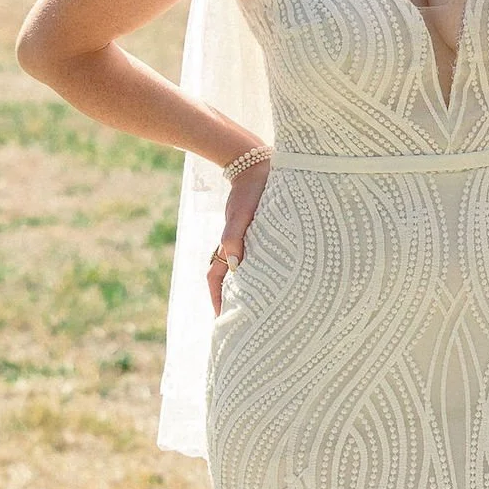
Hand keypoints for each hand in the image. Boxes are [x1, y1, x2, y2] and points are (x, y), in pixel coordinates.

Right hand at [207, 155, 270, 315]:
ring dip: (245, 289)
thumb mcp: (242, 213)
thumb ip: (234, 236)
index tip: (221, 320)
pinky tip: (271, 282)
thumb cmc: (251, 190)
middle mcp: (236, 246)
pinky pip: (255, 259)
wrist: (257, 165)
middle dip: (231, 300)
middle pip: (229, 279)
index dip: (218, 299)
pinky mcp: (260, 233)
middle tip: (240, 323)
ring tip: (257, 310)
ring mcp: (248, 240)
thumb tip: (234, 264)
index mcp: (229, 244)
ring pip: (242, 271)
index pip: (217, 278)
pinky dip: (258, 273)